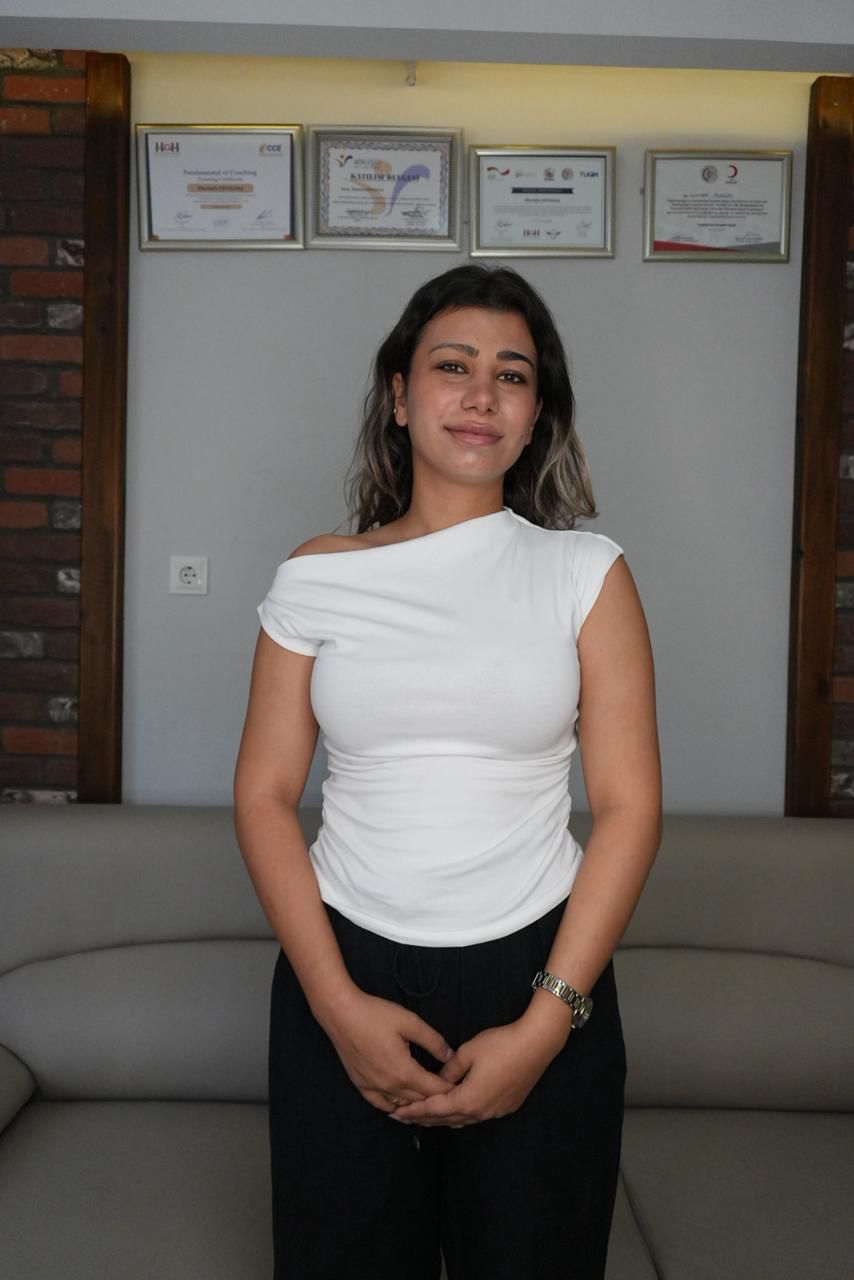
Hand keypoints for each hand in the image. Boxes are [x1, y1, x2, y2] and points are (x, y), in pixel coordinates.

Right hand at [320, 989, 456, 1113]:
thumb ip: (433, 1041)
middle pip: (419, 1100)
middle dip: (436, 1100)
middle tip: (451, 1098)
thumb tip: (451, 1056)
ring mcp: (373, 1088)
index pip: (433, 1089)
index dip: (449, 1090)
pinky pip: (380, 1104)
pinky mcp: (361, 1085)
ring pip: (401, 1106)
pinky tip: (400, 1108)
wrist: (341, 1014)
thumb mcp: (410, 1022)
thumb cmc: (376, 1015)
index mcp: (404, 1071)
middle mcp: (390, 1086)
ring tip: (430, 1103)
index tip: (462, 1089)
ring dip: (416, 1106)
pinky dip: (393, 1107)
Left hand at [389, 1014, 568, 1126]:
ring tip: (424, 1116)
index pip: (433, 1109)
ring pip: (462, 1121)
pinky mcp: (506, 1108)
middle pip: (446, 1120)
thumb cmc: (500, 1045)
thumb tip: (438, 1081)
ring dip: (442, 1119)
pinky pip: (476, 1117)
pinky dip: (460, 1115)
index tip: (396, 1112)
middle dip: (423, 1118)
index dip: (414, 1111)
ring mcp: (495, 1112)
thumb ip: (449, 1070)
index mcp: (467, 1099)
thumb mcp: (468, 1052)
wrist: (536, 1045)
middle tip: (403, 1116)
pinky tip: (455, 1111)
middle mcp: (480, 1112)